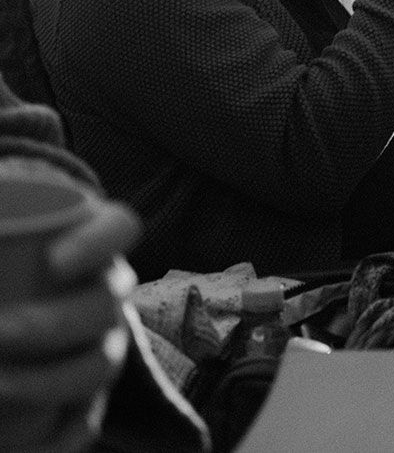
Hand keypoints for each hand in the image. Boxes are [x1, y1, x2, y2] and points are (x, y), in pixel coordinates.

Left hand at [0, 193, 140, 452]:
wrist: (25, 280)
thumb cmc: (8, 240)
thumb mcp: (1, 223)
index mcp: (98, 237)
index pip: (121, 228)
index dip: (98, 244)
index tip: (53, 262)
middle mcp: (109, 287)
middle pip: (107, 305)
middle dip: (56, 325)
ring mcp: (103, 339)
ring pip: (100, 364)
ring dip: (51, 381)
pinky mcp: (84, 389)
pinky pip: (85, 418)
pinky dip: (61, 436)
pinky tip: (28, 446)